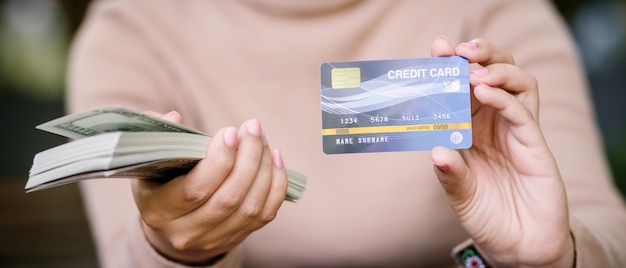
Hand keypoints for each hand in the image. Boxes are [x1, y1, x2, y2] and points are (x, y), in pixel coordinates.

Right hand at [131, 111, 287, 264]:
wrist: (172, 222)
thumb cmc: (160, 181)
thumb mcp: (151, 160)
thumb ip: (159, 137)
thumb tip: (174, 117)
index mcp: (158, 211)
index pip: (195, 190)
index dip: (218, 161)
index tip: (230, 132)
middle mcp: (185, 232)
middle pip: (228, 198)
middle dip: (247, 158)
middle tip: (251, 128)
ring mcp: (213, 240)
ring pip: (250, 207)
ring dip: (263, 168)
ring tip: (261, 139)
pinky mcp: (237, 238)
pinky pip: (265, 214)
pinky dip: (276, 184)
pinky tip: (275, 158)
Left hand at [430, 36, 574, 266]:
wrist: (519, 245)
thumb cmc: (487, 216)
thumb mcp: (461, 196)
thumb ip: (450, 175)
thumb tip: (436, 152)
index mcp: (471, 129)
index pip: (462, 88)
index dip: (452, 66)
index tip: (438, 48)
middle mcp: (494, 124)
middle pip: (493, 75)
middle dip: (477, 56)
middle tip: (457, 49)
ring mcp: (516, 132)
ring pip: (516, 83)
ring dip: (496, 69)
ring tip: (473, 71)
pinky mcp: (535, 145)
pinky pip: (523, 112)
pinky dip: (504, 98)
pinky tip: (484, 93)